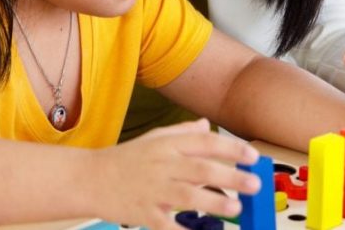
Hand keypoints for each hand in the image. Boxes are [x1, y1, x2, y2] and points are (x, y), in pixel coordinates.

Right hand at [88, 119, 260, 229]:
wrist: (89, 179)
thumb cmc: (126, 158)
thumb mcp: (154, 138)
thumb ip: (183, 133)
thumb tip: (207, 125)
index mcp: (167, 144)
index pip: (205, 143)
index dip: (231, 149)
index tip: (252, 157)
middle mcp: (162, 165)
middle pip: (200, 169)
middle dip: (230, 177)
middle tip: (254, 184)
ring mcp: (152, 190)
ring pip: (187, 196)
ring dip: (213, 202)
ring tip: (235, 208)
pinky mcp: (143, 214)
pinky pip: (167, 225)